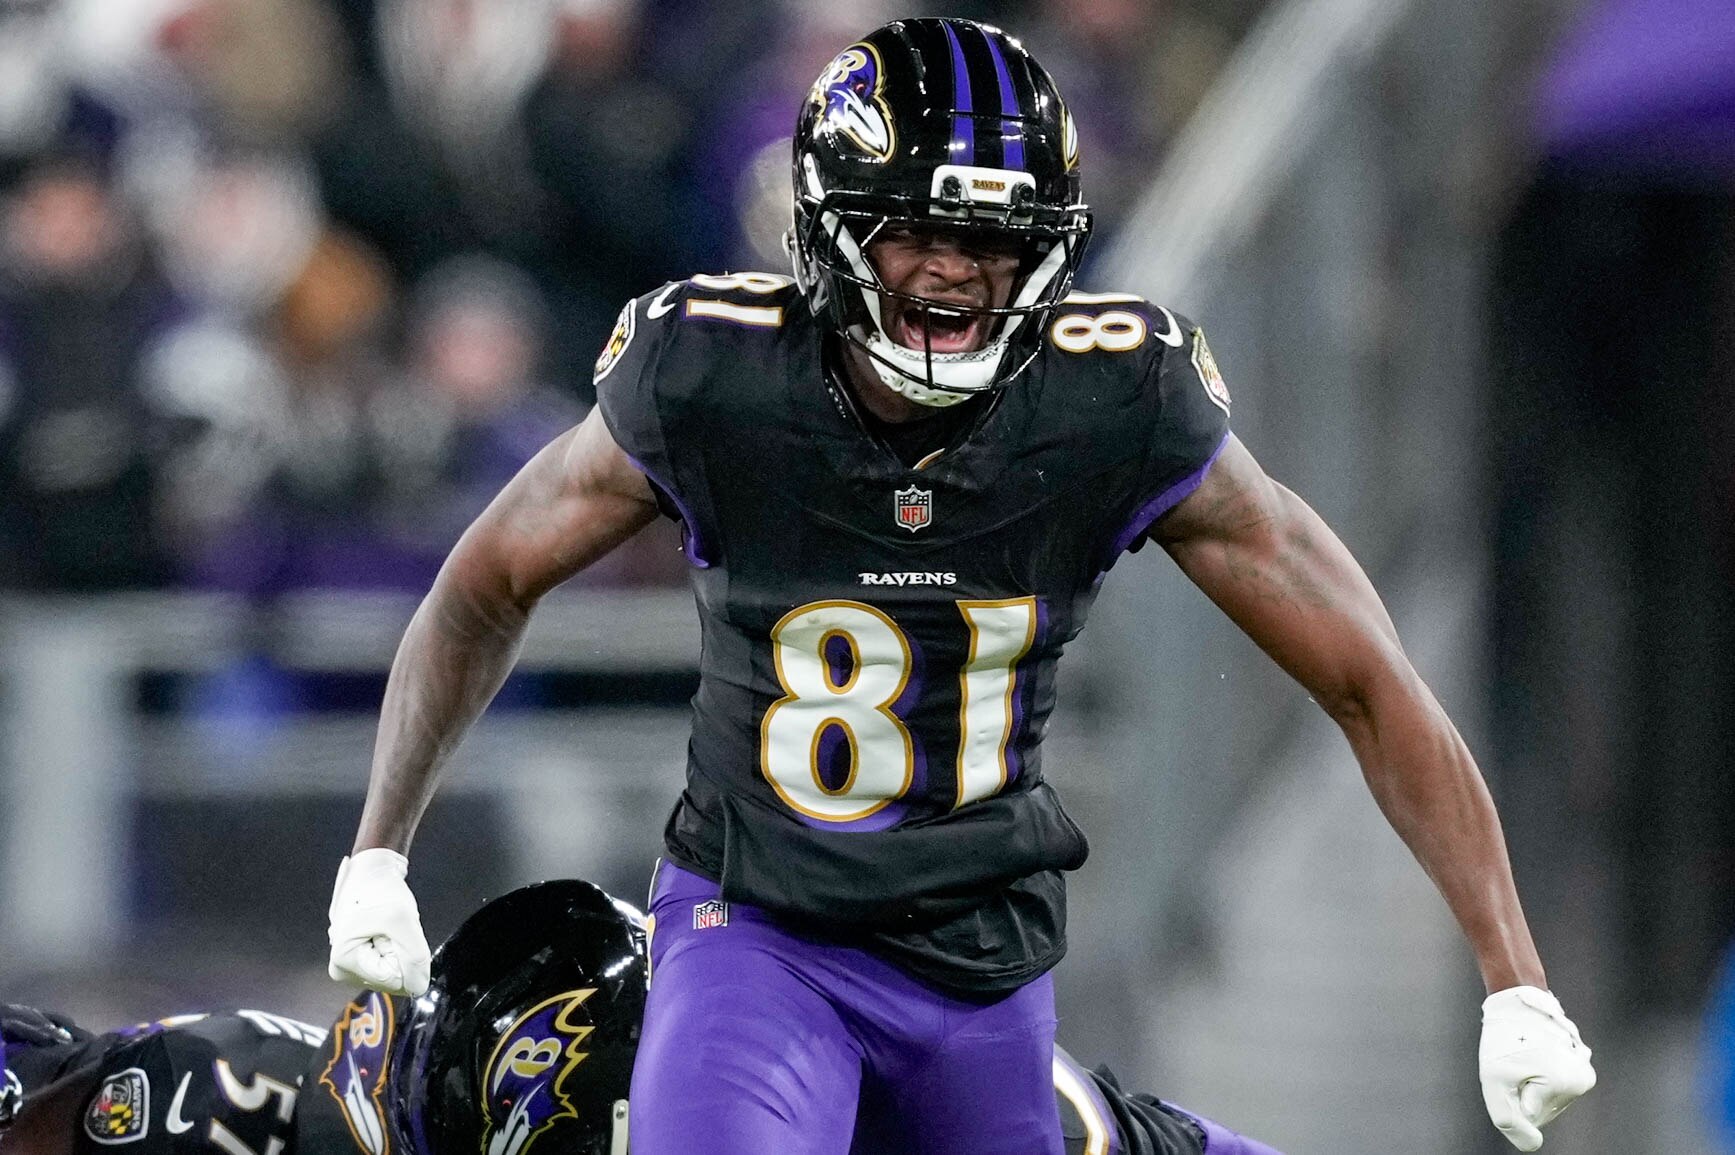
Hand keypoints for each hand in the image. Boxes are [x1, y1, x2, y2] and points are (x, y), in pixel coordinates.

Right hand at [327, 848, 431, 995]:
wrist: (371, 872)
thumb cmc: (381, 890)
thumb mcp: (403, 920)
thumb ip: (415, 958)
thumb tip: (418, 988)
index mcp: (343, 963)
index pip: (392, 980)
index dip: (403, 954)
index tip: (390, 930)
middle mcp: (342, 971)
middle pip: (391, 979)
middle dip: (399, 952)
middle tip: (389, 927)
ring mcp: (351, 967)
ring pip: (393, 972)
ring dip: (398, 949)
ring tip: (386, 927)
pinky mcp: (361, 961)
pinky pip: (390, 964)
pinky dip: (395, 947)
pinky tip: (385, 931)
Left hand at [1479, 986, 1595, 1149]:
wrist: (1519, 999)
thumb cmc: (1504, 1038)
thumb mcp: (1493, 1080)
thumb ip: (1508, 1120)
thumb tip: (1532, 1144)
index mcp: (1564, 1085)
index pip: (1528, 1119)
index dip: (1510, 1097)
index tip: (1509, 1071)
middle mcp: (1581, 1083)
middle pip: (1541, 1111)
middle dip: (1522, 1093)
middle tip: (1514, 1063)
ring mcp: (1584, 1074)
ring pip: (1546, 1099)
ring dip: (1530, 1084)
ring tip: (1524, 1056)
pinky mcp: (1581, 1067)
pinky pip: (1552, 1086)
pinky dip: (1538, 1076)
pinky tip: (1534, 1055)